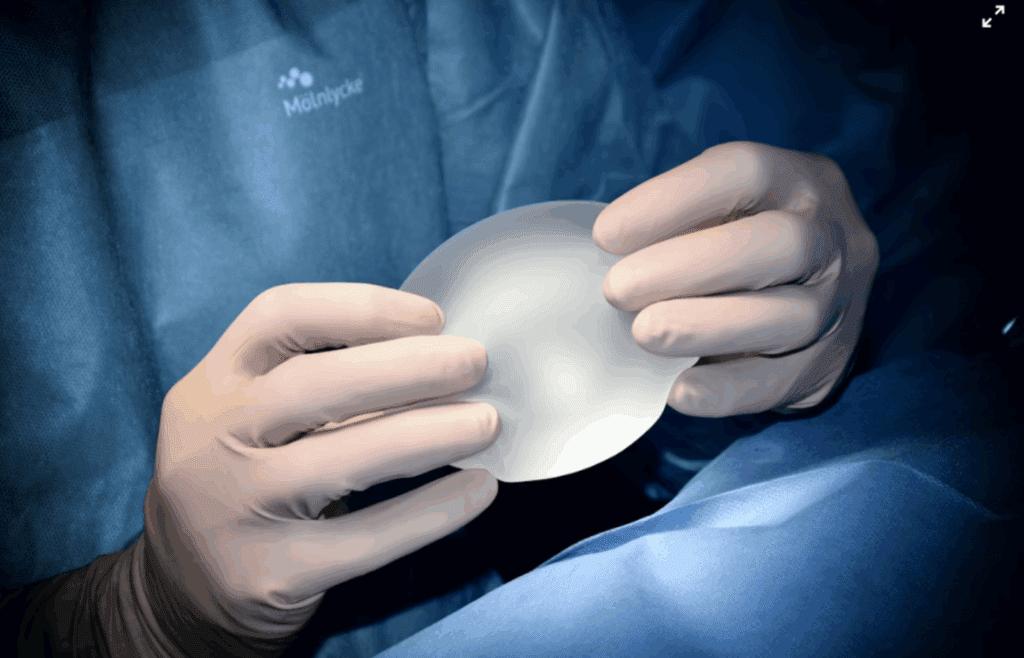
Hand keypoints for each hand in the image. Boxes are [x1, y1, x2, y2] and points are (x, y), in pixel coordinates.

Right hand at [135, 283, 500, 656]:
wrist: (186, 588)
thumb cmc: (246, 478)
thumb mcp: (253, 417)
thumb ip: (321, 383)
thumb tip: (437, 354)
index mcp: (212, 383)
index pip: (281, 316)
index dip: (363, 307)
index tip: (432, 317)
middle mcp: (211, 440)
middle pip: (317, 383)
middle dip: (410, 366)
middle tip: (475, 363)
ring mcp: (235, 510)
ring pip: (347, 459)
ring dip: (431, 433)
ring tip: (486, 423)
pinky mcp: (269, 574)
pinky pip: (369, 539)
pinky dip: (433, 511)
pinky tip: (478, 490)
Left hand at [593, 141, 878, 416]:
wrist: (815, 293)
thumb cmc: (742, 240)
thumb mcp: (720, 208)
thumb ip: (676, 223)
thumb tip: (605, 254)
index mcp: (797, 180)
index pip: (746, 173)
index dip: (672, 201)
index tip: (606, 235)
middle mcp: (833, 236)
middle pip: (781, 243)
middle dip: (688, 267)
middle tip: (618, 290)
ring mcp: (841, 303)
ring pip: (791, 316)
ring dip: (704, 327)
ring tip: (642, 334)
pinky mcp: (829, 365)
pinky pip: (782, 382)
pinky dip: (724, 390)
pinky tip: (677, 390)